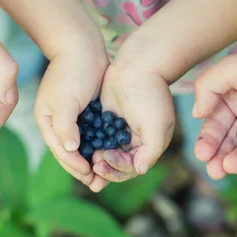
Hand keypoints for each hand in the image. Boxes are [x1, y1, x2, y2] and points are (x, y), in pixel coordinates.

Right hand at [34, 44, 109, 188]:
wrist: (83, 46)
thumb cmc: (72, 70)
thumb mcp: (66, 99)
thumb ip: (65, 125)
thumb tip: (70, 149)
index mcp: (46, 120)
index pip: (59, 149)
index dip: (74, 165)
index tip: (90, 175)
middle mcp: (56, 122)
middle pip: (68, 152)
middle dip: (82, 169)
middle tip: (98, 185)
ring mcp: (71, 118)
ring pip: (81, 147)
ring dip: (91, 162)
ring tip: (103, 177)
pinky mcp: (85, 112)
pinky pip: (91, 136)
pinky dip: (98, 147)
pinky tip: (109, 155)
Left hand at [92, 59, 174, 190]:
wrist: (138, 66)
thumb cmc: (150, 95)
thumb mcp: (157, 124)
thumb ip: (151, 150)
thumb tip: (140, 171)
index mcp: (149, 146)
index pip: (131, 167)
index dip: (117, 168)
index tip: (104, 158)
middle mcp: (135, 142)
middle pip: (117, 165)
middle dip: (105, 168)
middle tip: (93, 164)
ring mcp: (120, 132)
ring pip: (105, 153)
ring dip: (95, 160)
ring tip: (86, 159)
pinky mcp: (106, 122)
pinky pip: (97, 139)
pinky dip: (90, 145)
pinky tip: (79, 146)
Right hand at [192, 46, 236, 181]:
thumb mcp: (230, 70)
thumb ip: (206, 88)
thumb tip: (196, 114)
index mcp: (233, 100)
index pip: (215, 125)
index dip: (207, 141)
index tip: (202, 155)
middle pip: (230, 143)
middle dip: (220, 158)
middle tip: (215, 171)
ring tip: (232, 171)